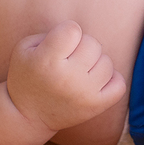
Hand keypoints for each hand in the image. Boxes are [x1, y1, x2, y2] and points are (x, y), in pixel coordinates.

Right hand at [6, 20, 125, 132]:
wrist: (27, 115)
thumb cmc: (26, 76)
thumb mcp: (24, 49)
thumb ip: (50, 33)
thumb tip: (78, 33)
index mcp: (47, 61)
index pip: (73, 29)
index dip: (67, 31)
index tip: (60, 43)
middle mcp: (68, 78)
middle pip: (93, 44)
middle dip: (82, 46)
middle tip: (69, 58)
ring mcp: (85, 93)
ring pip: (107, 62)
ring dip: (95, 63)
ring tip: (80, 71)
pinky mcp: (96, 106)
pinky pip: (119, 84)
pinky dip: (111, 79)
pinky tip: (95, 80)